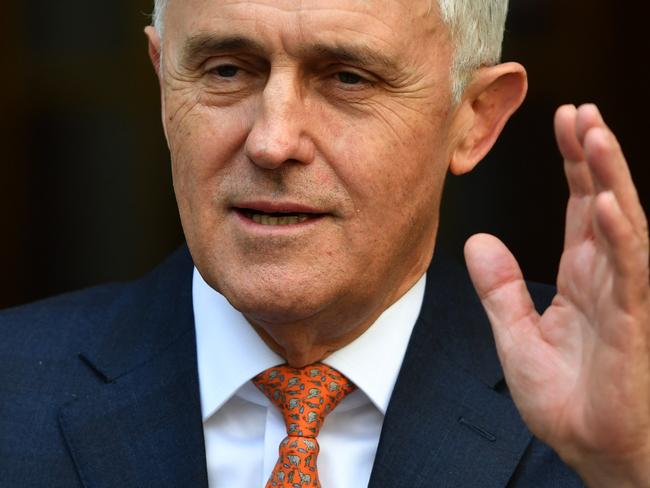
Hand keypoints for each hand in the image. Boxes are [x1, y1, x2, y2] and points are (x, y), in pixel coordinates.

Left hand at [464, 104, 649, 486]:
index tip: (563, 122)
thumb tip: (478, 241)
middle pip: (602, 202)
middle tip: (579, 110)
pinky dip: (615, 234)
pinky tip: (603, 201)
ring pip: (621, 224)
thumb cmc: (563, 398)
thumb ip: (499, 287)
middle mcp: (606, 277)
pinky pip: (626, 271)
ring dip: (608, 178)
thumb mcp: (515, 333)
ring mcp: (621, 296)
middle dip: (593, 155)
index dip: (574, 164)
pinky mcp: (629, 323)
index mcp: (581, 276)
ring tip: (594, 133)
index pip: (579, 207)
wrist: (587, 445)